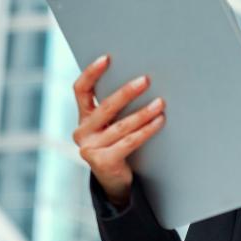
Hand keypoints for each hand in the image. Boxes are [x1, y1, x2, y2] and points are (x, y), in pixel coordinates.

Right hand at [71, 53, 166, 207]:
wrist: (114, 182)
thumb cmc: (117, 146)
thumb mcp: (111, 126)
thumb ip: (115, 108)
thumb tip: (142, 80)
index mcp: (83, 117)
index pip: (80, 89)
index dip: (91, 72)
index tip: (107, 58)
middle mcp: (82, 132)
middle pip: (106, 107)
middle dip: (127, 92)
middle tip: (145, 80)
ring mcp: (90, 148)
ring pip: (121, 126)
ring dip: (143, 113)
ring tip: (160, 103)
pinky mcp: (102, 162)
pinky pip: (129, 142)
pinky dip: (146, 130)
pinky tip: (159, 121)